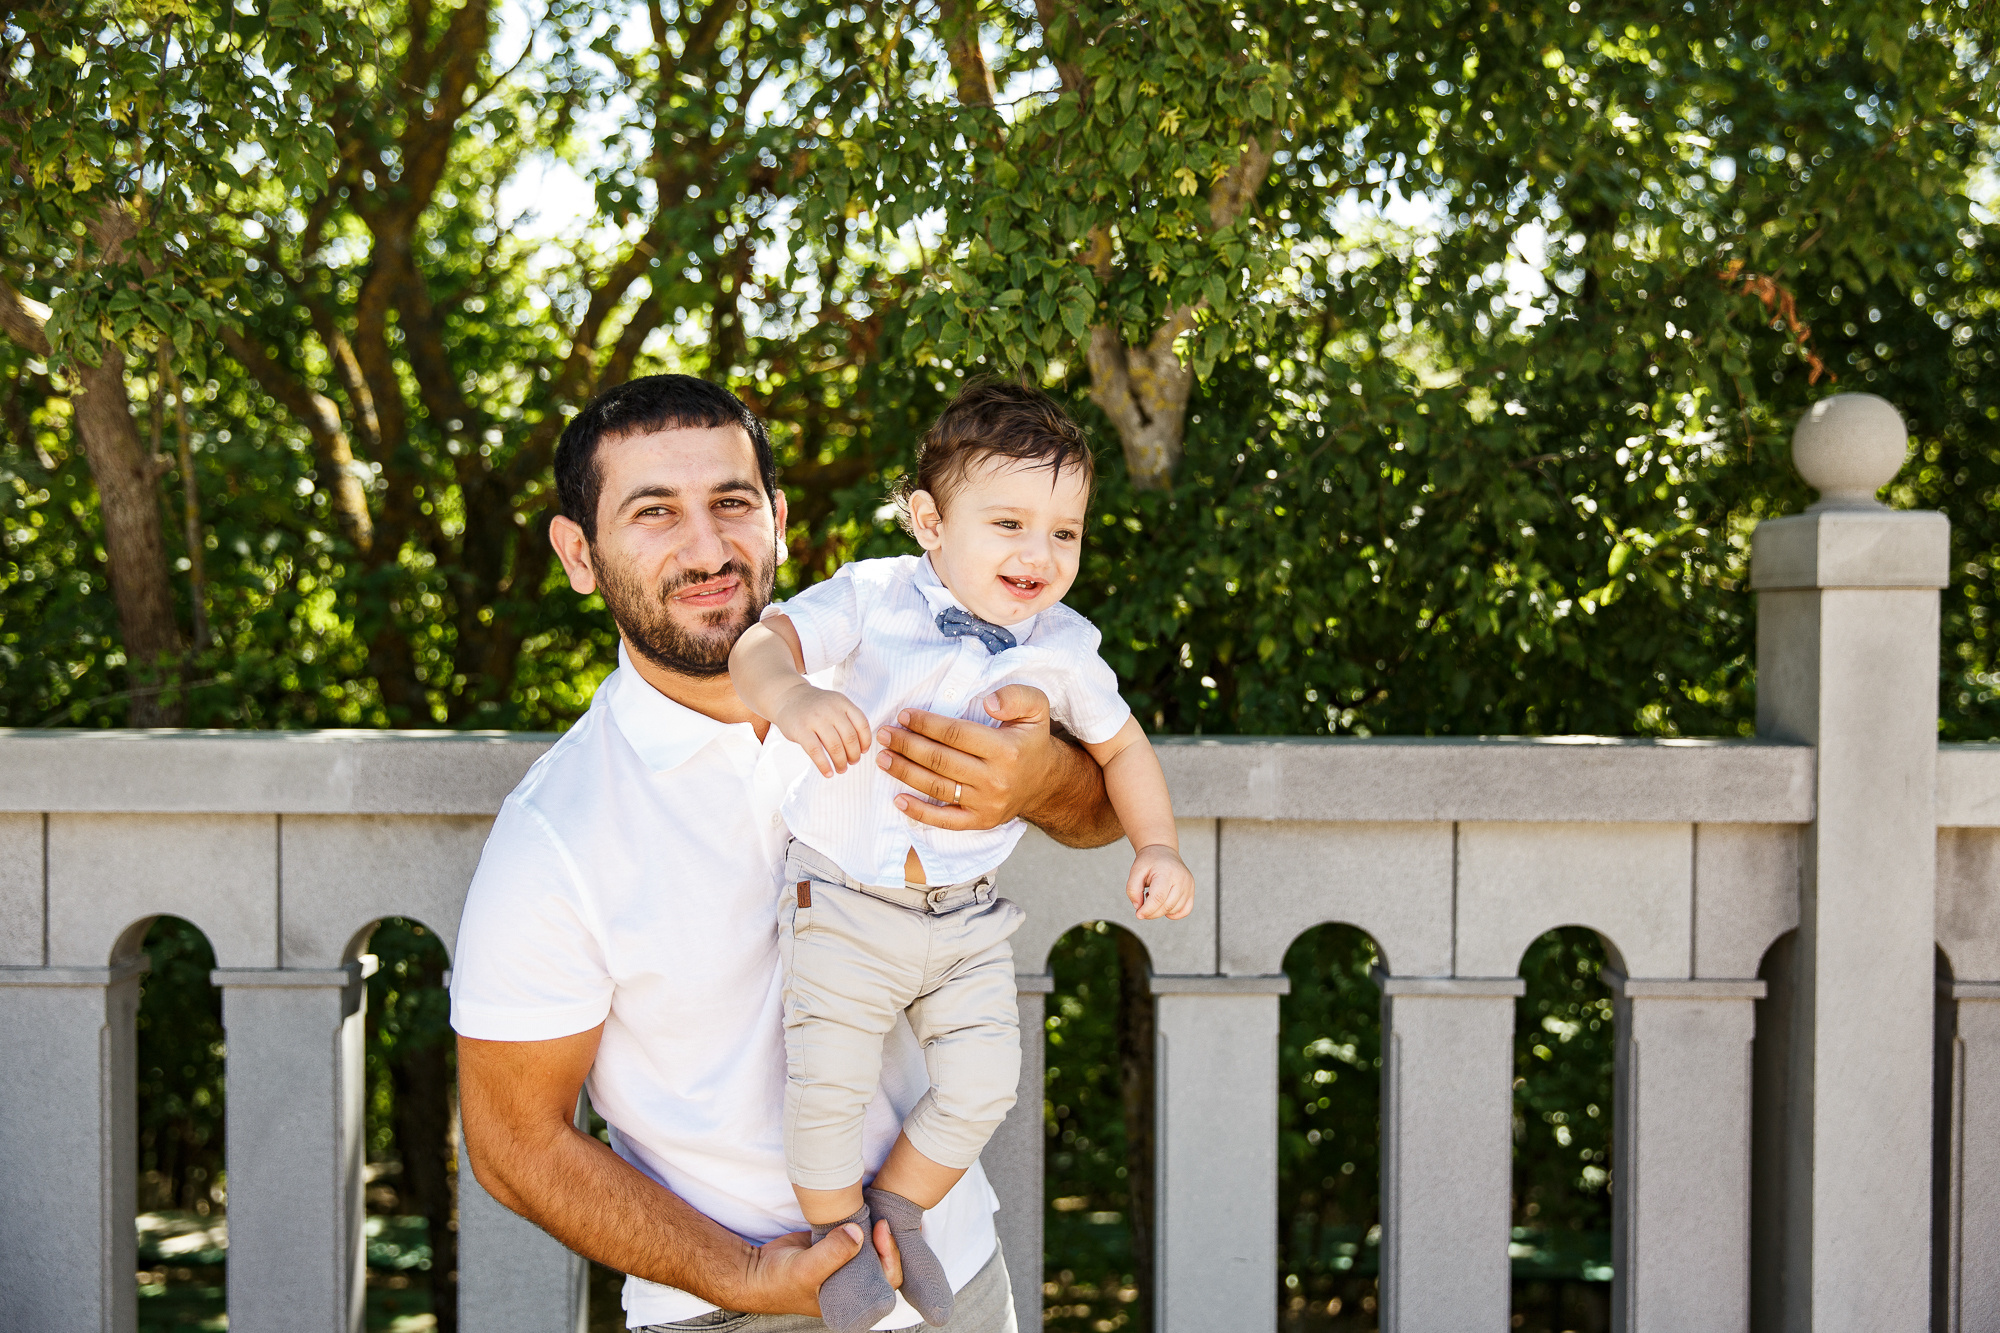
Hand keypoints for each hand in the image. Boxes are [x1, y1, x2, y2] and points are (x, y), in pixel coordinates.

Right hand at [734, 1220, 903, 1315]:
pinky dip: (860, 1223)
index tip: (881, 1230)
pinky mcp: (835, 1247)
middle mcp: (852, 1283)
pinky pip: (854, 1234)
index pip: (885, 1281)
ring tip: (878, 1211)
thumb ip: (833, 1254)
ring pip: (871, 1247)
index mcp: (852, 1299)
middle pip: (884, 1263)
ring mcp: (844, 1264)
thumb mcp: (806, 1270)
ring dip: (876, 1230)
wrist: (755, 1271)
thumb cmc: (780, 1281)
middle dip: (888, 1241)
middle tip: (882, 1219)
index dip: (890, 1257)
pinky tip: (865, 1209)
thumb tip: (858, 1233)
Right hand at [774, 684, 871, 776]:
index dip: (865, 741)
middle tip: (852, 762)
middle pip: (850, 737)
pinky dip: (824, 765)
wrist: (788, 697)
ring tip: (841, 769)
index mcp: (842, 702)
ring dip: (840, 762)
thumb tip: (861, 748)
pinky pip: (816, 752)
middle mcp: (830, 709)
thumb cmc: (816, 707)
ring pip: (835, 746)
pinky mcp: (800, 730)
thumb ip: (848, 720)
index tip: (864, 751)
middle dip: (854, 755)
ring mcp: (815, 719)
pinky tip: (828, 773)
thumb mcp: (835, 705)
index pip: (861, 724)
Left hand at [875, 683, 1058, 830]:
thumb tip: (988, 702)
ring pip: (937, 787)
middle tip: (884, 734)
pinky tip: (898, 800)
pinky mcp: (979, 821)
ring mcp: (986, 804)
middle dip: (907, 745)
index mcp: (1005, 749)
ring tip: (883, 758)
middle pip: (940, 760)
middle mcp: (994, 779)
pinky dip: (919, 812)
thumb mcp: (1036, 709)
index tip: (904, 716)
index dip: (926, 724)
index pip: (956, 734)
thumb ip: (1017, 696)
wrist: (1045, 782)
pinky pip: (945, 820)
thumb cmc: (1030, 741)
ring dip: (904, 772)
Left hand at [1127, 844, 1194, 920]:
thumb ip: (1132, 889)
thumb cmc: (1149, 862)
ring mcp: (1189, 885)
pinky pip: (1185, 910)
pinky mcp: (1191, 890)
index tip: (1138, 914)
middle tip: (1142, 908)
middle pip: (1167, 906)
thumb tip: (1138, 907)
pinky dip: (1174, 914)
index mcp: (1166, 872)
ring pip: (1175, 909)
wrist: (1163, 851)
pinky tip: (1164, 906)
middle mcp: (1181, 879)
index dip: (1148, 910)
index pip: (1159, 898)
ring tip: (1153, 897)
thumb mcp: (1135, 871)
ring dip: (1161, 911)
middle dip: (1152, 913)